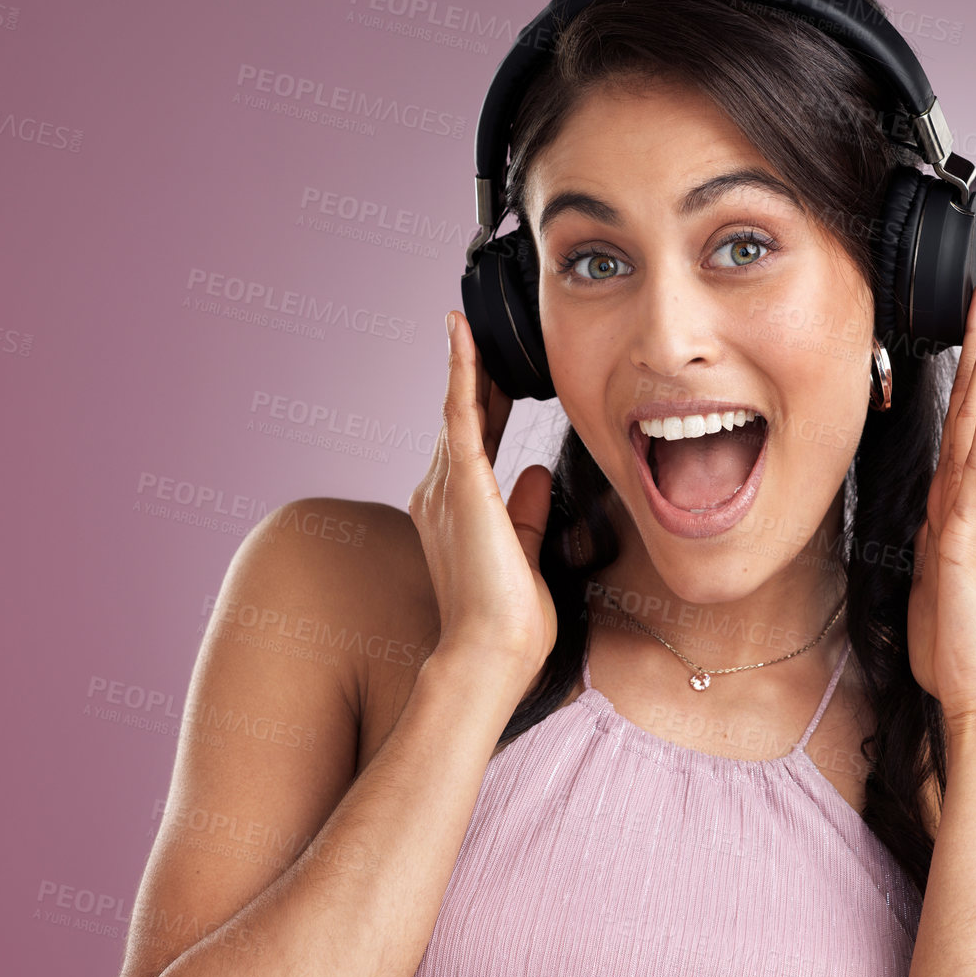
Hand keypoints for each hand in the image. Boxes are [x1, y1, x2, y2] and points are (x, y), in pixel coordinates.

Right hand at [408, 310, 556, 687]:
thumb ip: (526, 510)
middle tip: (480, 330)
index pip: (474, 441)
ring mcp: (446, 488)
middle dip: (473, 374)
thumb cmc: (508, 620)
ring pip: (457, 409)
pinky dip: (461, 372)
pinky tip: (464, 337)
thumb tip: (534, 470)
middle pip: (463, 418)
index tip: (496, 370)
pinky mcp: (462, 486)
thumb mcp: (525, 552)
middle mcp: (440, 493)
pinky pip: (459, 414)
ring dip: (465, 364)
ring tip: (468, 323)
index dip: (485, 402)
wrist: (492, 654)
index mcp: (456, 510)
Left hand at [905, 277, 975, 734]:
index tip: (970, 328)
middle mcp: (969, 501)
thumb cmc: (954, 647)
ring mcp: (973, 515)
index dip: (964, 375)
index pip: (958, 425)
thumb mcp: (926, 580)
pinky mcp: (967, 536)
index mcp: (954, 507)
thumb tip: (924, 519)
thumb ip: (928, 542)